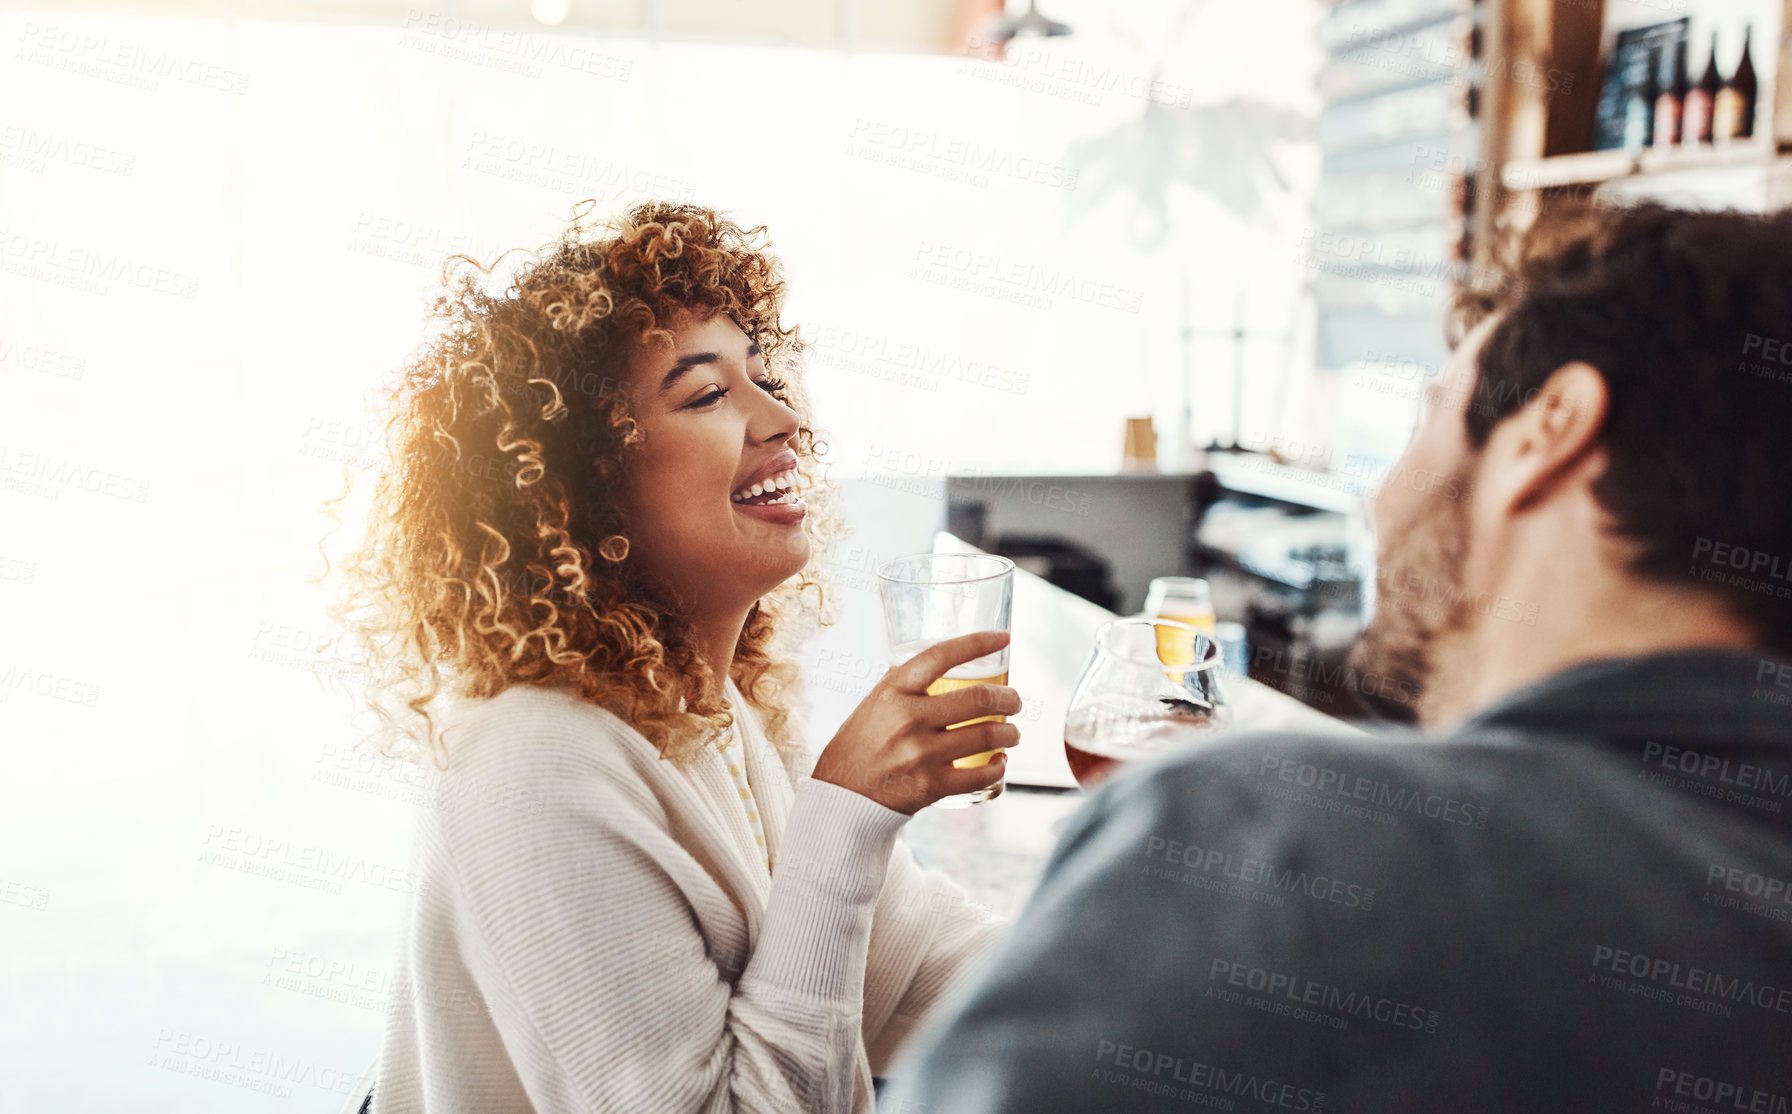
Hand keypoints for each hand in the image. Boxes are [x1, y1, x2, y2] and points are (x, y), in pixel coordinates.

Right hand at [811, 630, 1021, 813]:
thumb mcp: (875, 703)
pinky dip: (998, 767)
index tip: (1002, 637)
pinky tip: (999, 762)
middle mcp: (908, 719)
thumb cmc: (861, 745)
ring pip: (987, 735)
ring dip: (1010, 733)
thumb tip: (945, 664)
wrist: (842, 796)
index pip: (941, 655)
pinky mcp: (930, 786)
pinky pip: (980, 775)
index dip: (977, 642)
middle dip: (1009, 698)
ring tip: (1012, 733)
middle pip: (979, 698)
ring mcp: (920, 754)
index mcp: (894, 691)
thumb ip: (907, 686)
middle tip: (1014, 700)